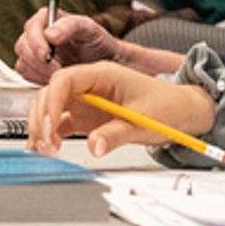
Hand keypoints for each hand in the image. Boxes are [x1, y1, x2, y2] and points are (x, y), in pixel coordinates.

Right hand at [13, 7, 118, 83]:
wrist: (103, 64)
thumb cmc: (97, 43)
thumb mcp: (90, 29)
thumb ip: (71, 26)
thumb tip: (49, 34)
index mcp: (49, 18)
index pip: (31, 27)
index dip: (36, 42)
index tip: (47, 55)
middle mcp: (38, 33)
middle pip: (23, 46)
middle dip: (39, 61)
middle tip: (58, 68)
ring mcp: (34, 52)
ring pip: (23, 63)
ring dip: (41, 71)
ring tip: (61, 72)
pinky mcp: (33, 69)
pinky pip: (26, 75)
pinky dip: (39, 79)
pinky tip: (55, 77)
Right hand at [27, 60, 212, 156]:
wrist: (181, 112)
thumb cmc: (166, 106)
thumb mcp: (143, 121)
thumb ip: (117, 133)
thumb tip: (94, 146)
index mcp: (104, 74)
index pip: (66, 79)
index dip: (52, 101)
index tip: (50, 126)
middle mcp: (90, 85)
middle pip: (51, 93)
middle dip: (43, 118)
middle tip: (46, 145)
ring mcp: (86, 101)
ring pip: (51, 108)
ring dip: (43, 128)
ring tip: (46, 151)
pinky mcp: (85, 117)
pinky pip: (59, 124)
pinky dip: (50, 136)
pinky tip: (46, 150)